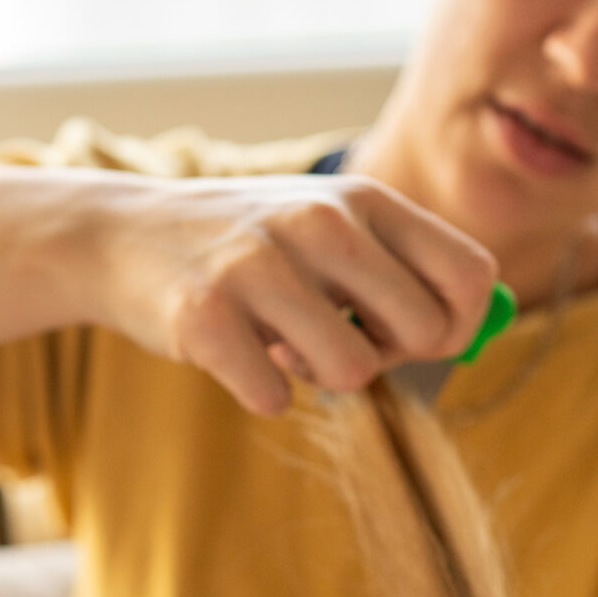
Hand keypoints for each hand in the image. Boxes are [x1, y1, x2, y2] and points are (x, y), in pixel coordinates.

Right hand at [80, 173, 497, 416]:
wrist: (123, 234)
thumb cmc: (247, 248)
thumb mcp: (327, 228)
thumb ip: (399, 269)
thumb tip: (475, 332)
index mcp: (364, 200)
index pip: (470, 274)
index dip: (456, 326)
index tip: (412, 339)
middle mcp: (320, 222)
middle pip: (422, 331)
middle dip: (388, 358)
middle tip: (339, 342)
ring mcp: (260, 266)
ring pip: (351, 371)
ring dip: (319, 378)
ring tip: (281, 342)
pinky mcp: (205, 316)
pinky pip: (273, 397)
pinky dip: (259, 391)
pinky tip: (233, 354)